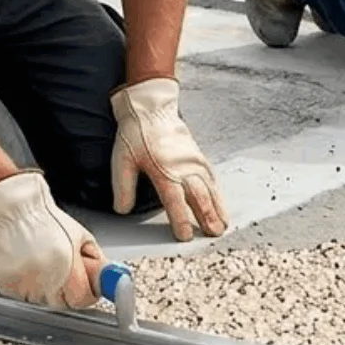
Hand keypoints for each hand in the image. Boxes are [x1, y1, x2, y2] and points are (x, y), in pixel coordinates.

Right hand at [0, 170, 104, 307]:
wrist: (16, 210)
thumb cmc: (47, 219)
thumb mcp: (81, 236)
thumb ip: (95, 260)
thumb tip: (105, 278)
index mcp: (68, 266)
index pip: (82, 299)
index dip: (87, 293)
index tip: (87, 287)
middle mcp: (46, 278)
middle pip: (62, 303)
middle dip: (67, 292)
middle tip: (63, 272)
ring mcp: (25, 283)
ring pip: (42, 300)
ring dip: (45, 289)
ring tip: (42, 264)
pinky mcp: (8, 284)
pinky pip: (22, 295)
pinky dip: (26, 285)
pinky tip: (28, 265)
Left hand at [110, 77, 227, 241]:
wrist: (151, 109)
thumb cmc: (136, 134)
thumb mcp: (122, 160)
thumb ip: (123, 187)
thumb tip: (122, 210)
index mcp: (164, 170)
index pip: (175, 201)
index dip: (181, 220)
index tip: (185, 236)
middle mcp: (183, 167)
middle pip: (199, 197)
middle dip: (208, 217)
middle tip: (214, 234)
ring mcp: (194, 161)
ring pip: (210, 188)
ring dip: (217, 207)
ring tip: (223, 224)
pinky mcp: (198, 156)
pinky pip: (211, 177)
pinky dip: (217, 191)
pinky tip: (219, 202)